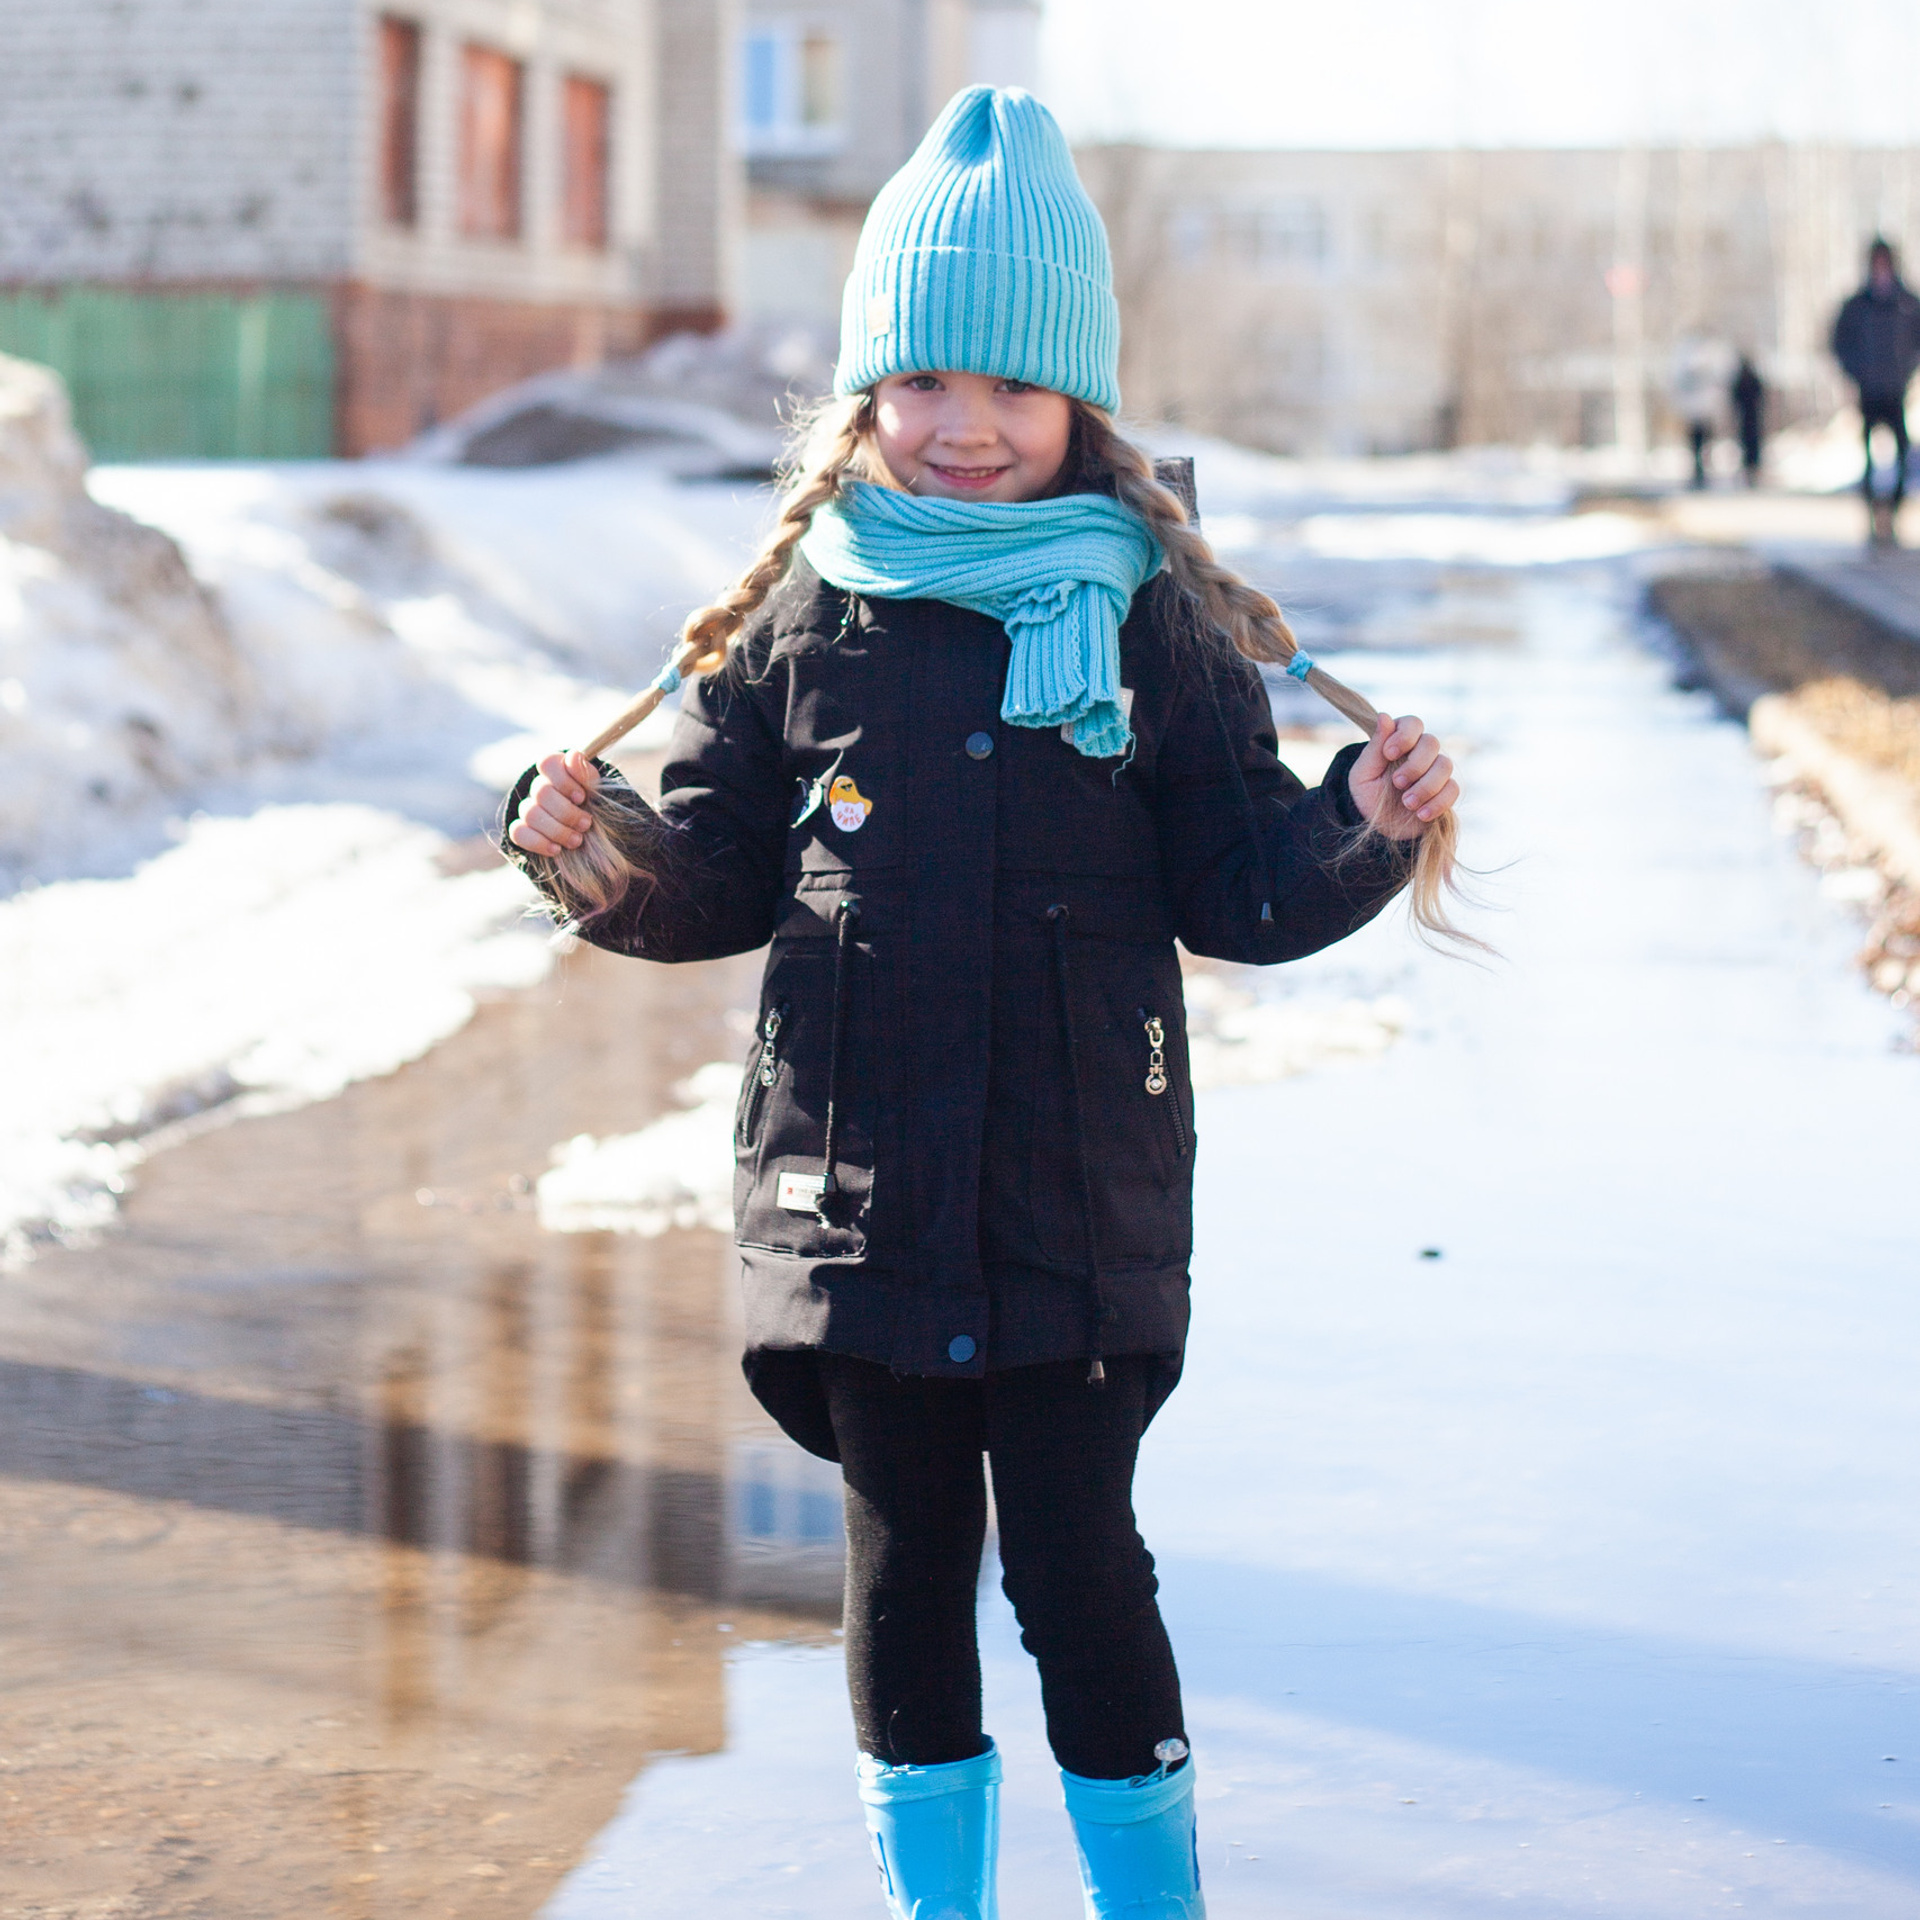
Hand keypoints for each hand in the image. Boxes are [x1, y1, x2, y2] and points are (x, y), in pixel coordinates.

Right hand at [509, 751, 598, 856]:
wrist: (592, 833)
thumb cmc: (595, 805)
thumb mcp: (597, 789)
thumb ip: (586, 774)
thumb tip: (574, 755)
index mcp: (557, 770)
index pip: (547, 763)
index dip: (563, 781)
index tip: (582, 797)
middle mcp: (539, 787)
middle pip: (541, 793)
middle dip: (566, 812)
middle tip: (587, 824)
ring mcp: (528, 808)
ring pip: (531, 814)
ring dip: (557, 830)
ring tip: (577, 840)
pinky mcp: (522, 829)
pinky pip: (518, 833)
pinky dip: (538, 842)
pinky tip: (556, 849)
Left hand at [1348, 714, 1457, 839]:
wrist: (1378, 826)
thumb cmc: (1367, 795)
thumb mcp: (1363, 773)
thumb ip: (1375, 747)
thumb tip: (1384, 716)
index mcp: (1399, 740)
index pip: (1412, 723)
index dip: (1404, 736)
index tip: (1389, 754)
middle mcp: (1421, 752)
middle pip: (1432, 743)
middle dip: (1415, 765)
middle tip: (1397, 783)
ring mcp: (1435, 771)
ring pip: (1445, 765)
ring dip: (1426, 786)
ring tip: (1407, 803)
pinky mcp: (1445, 791)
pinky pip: (1453, 789)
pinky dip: (1438, 803)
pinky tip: (1421, 814)